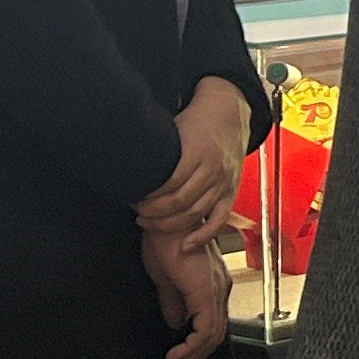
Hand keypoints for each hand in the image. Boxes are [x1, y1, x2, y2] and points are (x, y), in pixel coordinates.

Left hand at [141, 78, 252, 248]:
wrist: (230, 112)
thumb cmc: (197, 119)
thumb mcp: (173, 128)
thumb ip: (158, 150)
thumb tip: (127, 163)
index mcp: (197, 153)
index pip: (168, 184)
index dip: (148, 195)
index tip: (131, 197)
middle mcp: (212, 170)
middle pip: (179, 201)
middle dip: (153, 212)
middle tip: (136, 212)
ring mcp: (223, 183)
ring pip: (195, 213)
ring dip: (169, 224)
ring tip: (148, 223)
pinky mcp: (230, 192)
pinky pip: (218, 220)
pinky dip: (203, 236)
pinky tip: (186, 245)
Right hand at [147, 228, 230, 358]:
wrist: (166, 221)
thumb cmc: (164, 241)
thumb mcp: (166, 278)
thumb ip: (173, 302)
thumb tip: (175, 323)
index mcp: (212, 284)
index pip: (211, 323)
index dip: (198, 346)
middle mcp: (220, 288)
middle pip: (214, 334)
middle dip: (192, 358)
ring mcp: (216, 291)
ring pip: (211, 337)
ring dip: (187, 358)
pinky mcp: (206, 293)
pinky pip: (204, 331)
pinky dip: (189, 348)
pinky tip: (173, 357)